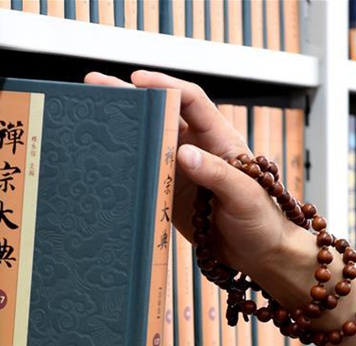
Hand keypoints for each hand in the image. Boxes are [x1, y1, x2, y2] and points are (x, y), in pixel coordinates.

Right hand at [85, 70, 307, 285]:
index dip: (165, 86)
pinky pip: (145, 174)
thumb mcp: (245, 195)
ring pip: (149, 142)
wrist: (259, 254)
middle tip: (97, 84)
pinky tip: (103, 157)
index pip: (191, 101)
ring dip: (124, 130)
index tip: (138, 81)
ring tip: (93, 114)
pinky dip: (125, 164)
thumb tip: (184, 154)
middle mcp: (198, 149)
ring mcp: (181, 171)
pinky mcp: (170, 193)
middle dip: (131, 98)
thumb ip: (216, 174)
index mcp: (220, 139)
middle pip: (161, 116)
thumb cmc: (263, 221)